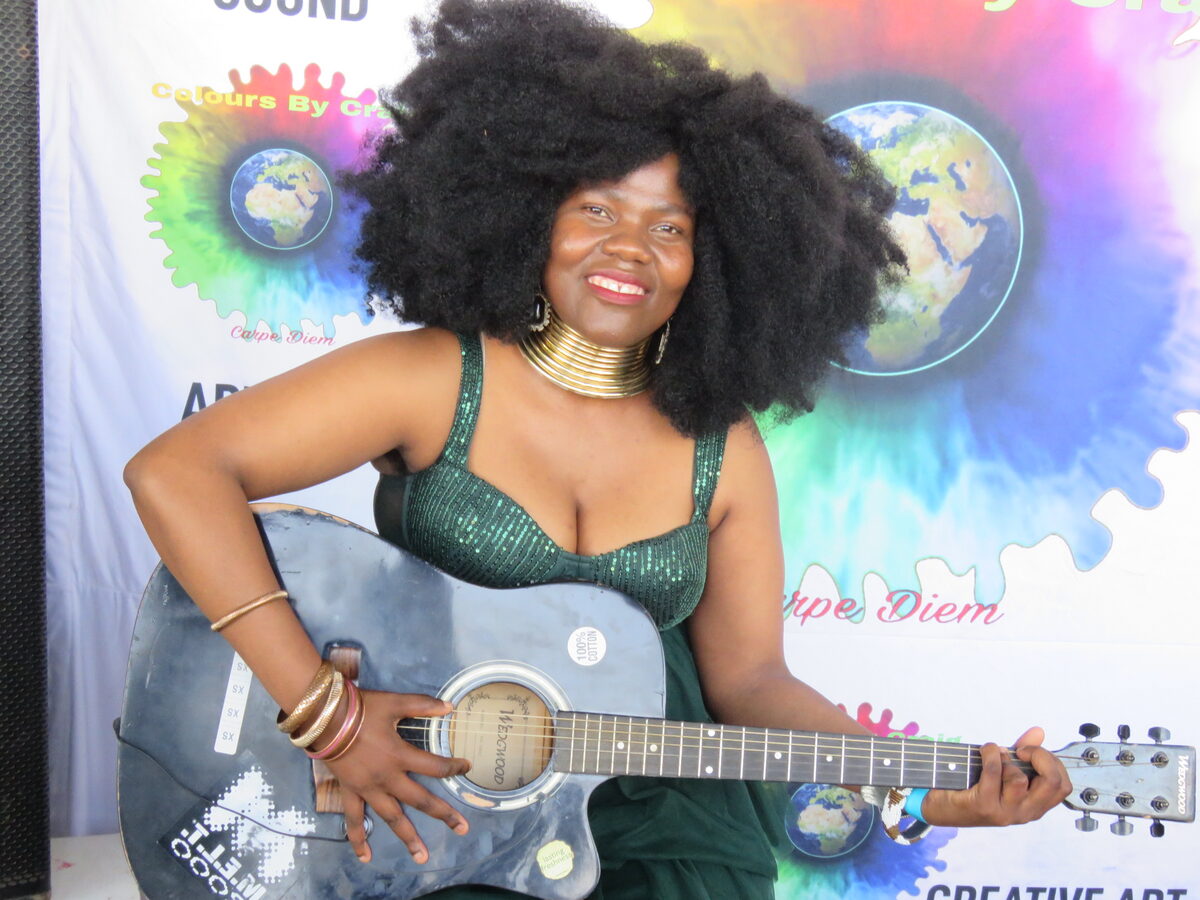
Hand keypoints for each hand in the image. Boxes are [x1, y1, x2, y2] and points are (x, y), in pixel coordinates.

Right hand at [323, 691, 470, 863]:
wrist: (324, 719)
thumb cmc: (361, 709)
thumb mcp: (395, 702)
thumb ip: (423, 705)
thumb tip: (449, 707)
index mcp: (400, 756)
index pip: (435, 767)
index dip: (453, 768)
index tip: (466, 767)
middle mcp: (388, 778)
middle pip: (420, 800)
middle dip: (443, 814)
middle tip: (463, 828)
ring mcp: (368, 789)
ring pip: (392, 818)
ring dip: (408, 837)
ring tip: (422, 855)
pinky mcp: (350, 793)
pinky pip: (354, 820)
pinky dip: (358, 839)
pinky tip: (365, 857)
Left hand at [922, 727, 1071, 826]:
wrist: (942, 805)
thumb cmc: (977, 785)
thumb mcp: (1005, 768)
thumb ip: (1024, 753)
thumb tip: (1039, 731)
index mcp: (1036, 806)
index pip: (1063, 785)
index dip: (1052, 762)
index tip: (1031, 752)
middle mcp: (1026, 813)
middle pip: (1053, 783)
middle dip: (1040, 756)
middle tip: (1021, 751)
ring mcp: (1006, 813)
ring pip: (1019, 778)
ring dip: (1006, 760)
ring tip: (995, 759)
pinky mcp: (985, 806)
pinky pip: (994, 771)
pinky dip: (989, 754)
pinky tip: (982, 752)